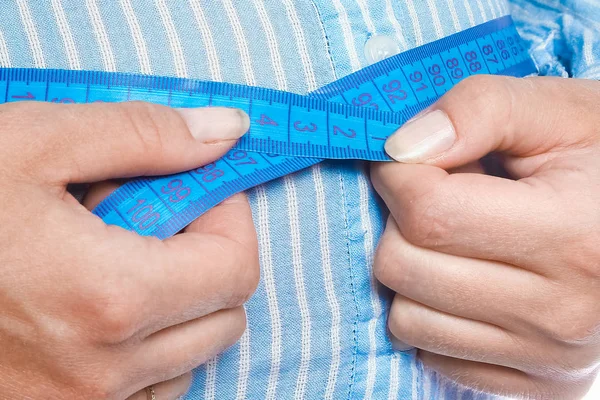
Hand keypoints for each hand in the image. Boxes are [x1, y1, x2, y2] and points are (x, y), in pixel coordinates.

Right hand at [0, 101, 258, 399]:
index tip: (201, 189)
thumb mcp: (36, 144)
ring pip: (192, 355)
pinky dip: (150, 346)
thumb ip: (146, 135)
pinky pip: (151, 389)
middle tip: (160, 219)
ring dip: (181, 303)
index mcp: (110, 298)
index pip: (236, 267)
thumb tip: (227, 131)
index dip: (229, 218)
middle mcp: (105, 369)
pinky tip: (106, 307)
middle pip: (224, 314)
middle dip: (208, 257)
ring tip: (124, 261)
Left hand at [372, 76, 599, 398]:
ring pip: (406, 319)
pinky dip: (433, 315)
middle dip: (398, 221)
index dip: (398, 174)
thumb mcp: (557, 112)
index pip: (430, 213)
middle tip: (435, 196)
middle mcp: (561, 313)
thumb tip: (399, 147)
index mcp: (573, 236)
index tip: (406, 159)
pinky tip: (468, 282)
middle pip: (405, 267)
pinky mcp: (535, 383)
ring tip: (455, 241)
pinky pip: (432, 354)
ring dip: (410, 271)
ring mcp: (547, 356)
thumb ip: (479, 110)